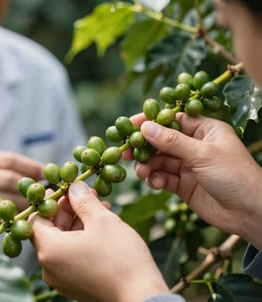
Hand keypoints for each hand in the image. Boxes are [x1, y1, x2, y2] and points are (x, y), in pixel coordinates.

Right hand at [0, 150, 43, 237]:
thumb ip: (12, 168)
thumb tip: (46, 172)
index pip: (10, 160)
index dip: (32, 166)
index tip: (49, 173)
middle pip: (10, 180)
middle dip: (31, 187)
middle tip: (47, 193)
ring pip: (7, 201)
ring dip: (27, 205)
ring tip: (39, 206)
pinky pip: (0, 219)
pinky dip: (15, 219)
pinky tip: (24, 219)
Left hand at [29, 181, 169, 301]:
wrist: (142, 297)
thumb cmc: (121, 258)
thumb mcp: (102, 220)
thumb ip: (83, 200)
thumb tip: (74, 187)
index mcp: (49, 250)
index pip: (36, 219)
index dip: (50, 201)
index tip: (65, 190)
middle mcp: (49, 267)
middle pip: (50, 230)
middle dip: (68, 210)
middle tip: (87, 195)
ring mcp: (61, 279)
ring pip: (62, 242)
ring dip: (78, 222)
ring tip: (100, 208)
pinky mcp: (74, 285)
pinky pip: (71, 255)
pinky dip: (81, 239)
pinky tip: (101, 226)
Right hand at [129, 113, 261, 248]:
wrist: (250, 213)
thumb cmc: (234, 175)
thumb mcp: (203, 154)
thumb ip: (172, 141)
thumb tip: (146, 127)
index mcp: (204, 130)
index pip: (172, 120)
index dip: (151, 121)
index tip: (130, 125)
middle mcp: (194, 146)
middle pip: (161, 142)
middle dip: (144, 147)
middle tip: (124, 152)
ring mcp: (188, 166)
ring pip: (159, 161)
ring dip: (148, 165)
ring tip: (142, 171)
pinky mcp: (183, 185)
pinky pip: (163, 178)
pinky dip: (156, 180)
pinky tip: (155, 184)